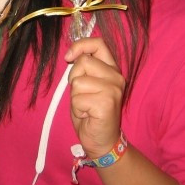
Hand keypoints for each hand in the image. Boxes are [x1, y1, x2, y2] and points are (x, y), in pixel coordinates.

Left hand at [64, 38, 124, 158]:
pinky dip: (77, 109)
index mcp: (112, 69)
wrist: (101, 141)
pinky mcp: (107, 103)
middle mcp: (116, 77)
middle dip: (74, 78)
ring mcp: (113, 89)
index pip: (98, 43)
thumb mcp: (86, 85)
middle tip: (82, 95)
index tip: (68, 57)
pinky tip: (87, 115)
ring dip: (75, 97)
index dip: (80, 46)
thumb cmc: (90, 112)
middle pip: (83, 61)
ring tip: (85, 106)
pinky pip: (78, 99)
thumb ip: (84, 69)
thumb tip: (71, 55)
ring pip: (78, 81)